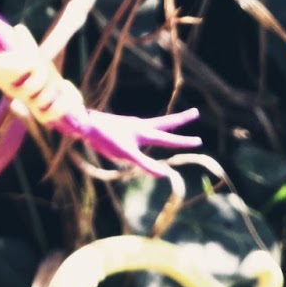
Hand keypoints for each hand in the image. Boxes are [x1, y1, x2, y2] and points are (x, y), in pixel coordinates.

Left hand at [56, 107, 200, 174]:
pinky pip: (143, 128)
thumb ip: (145, 164)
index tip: (199, 141)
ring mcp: (132, 125)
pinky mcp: (124, 127)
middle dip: (181, 119)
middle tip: (196, 112)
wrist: (86, 124)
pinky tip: (147, 134)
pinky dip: (152, 130)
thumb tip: (164, 174)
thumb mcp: (126, 154)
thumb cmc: (106, 138)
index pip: (168, 139)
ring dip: (168, 123)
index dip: (183, 142)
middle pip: (166, 122)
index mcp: (144, 132)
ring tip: (177, 121)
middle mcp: (141, 126)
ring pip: (155, 123)